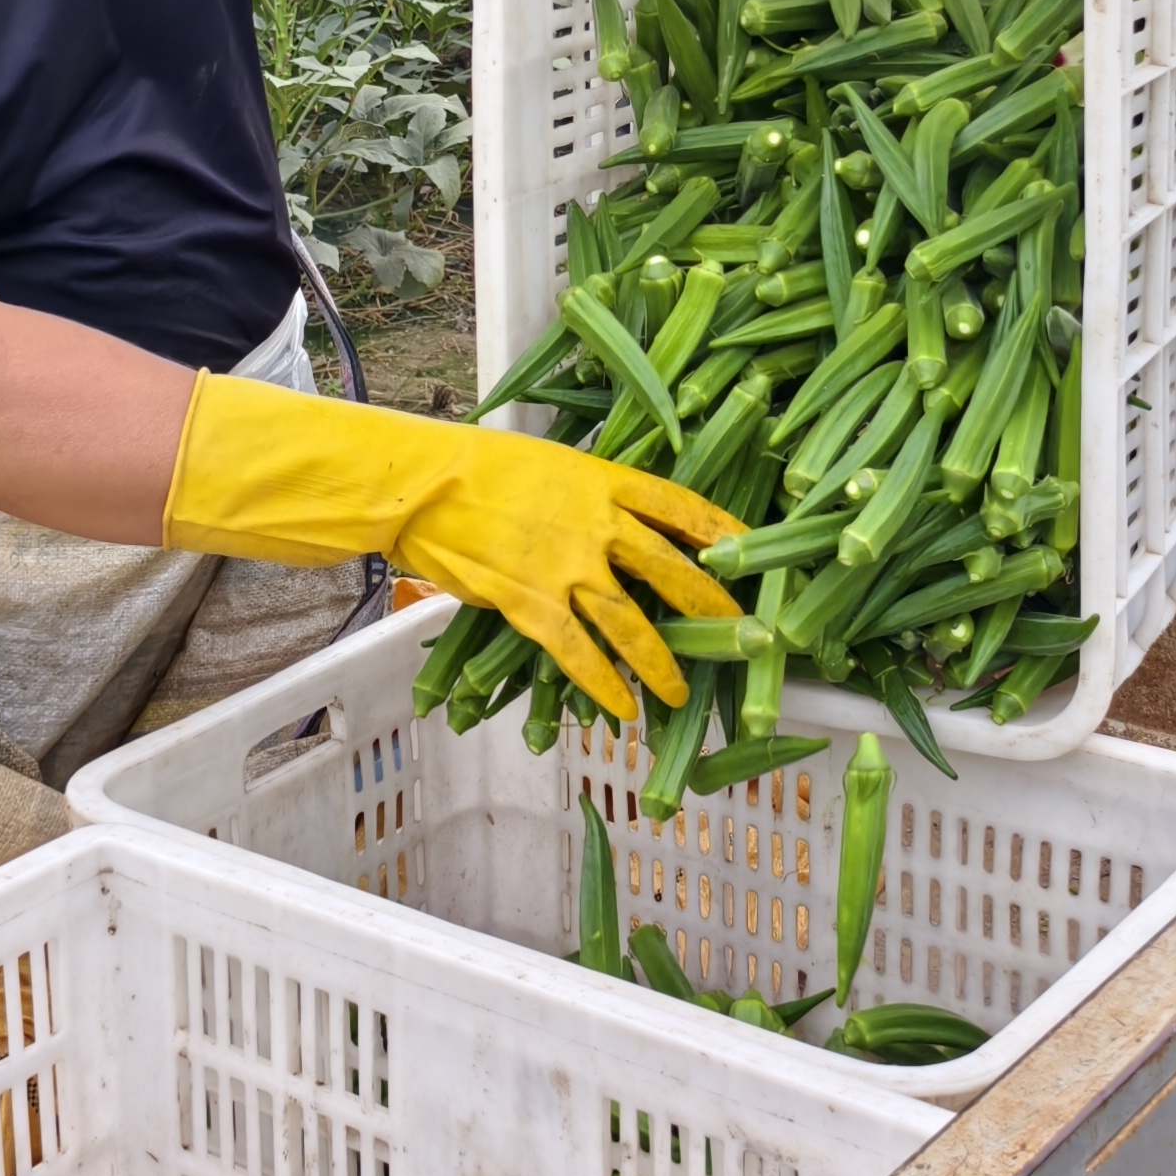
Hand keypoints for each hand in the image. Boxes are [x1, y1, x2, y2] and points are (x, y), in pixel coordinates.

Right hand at [162, 376, 743, 714]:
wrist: (422, 484)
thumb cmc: (480, 466)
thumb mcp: (550, 464)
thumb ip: (591, 494)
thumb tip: (620, 520)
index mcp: (605, 480)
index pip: (681, 507)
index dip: (722, 533)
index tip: (753, 553)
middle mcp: (598, 523)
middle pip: (671, 570)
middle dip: (712, 607)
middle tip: (746, 635)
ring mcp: (567, 565)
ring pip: (631, 622)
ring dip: (660, 664)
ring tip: (680, 696)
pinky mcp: (532, 601)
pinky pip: (577, 652)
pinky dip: (602, 684)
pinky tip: (621, 710)